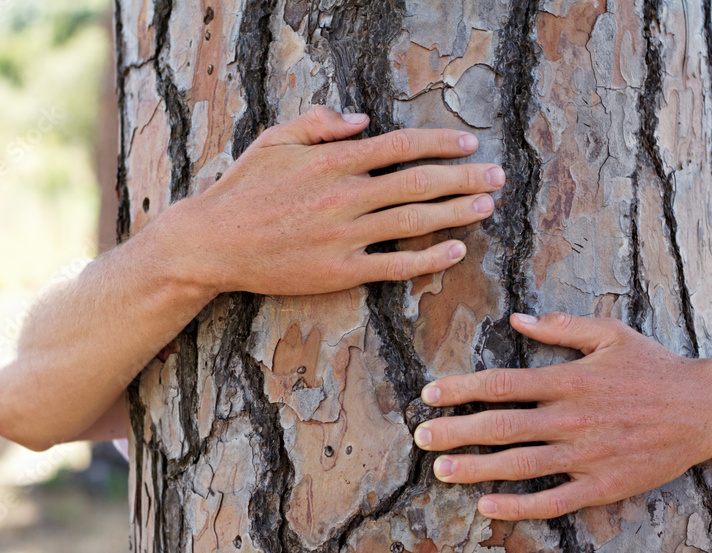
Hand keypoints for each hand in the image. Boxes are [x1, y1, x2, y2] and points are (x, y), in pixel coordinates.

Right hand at [163, 106, 505, 296]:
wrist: (213, 243)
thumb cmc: (243, 189)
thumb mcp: (275, 140)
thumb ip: (319, 124)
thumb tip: (364, 121)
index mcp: (333, 160)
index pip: (401, 146)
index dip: (441, 144)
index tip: (469, 144)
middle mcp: (346, 196)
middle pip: (420, 182)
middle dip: (465, 177)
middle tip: (498, 176)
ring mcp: (345, 236)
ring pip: (415, 220)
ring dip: (458, 212)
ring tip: (488, 206)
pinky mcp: (340, 272)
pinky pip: (395, 264)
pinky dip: (428, 257)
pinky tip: (454, 250)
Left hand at [412, 312, 711, 520]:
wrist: (705, 410)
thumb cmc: (654, 368)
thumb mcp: (611, 334)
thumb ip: (561, 327)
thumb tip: (516, 318)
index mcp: (568, 380)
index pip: (501, 384)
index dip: (461, 389)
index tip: (429, 395)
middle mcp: (571, 418)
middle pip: (500, 426)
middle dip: (455, 432)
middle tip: (421, 438)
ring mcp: (585, 455)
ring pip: (518, 465)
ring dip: (475, 469)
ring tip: (441, 470)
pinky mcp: (601, 486)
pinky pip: (552, 500)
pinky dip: (518, 506)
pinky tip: (487, 507)